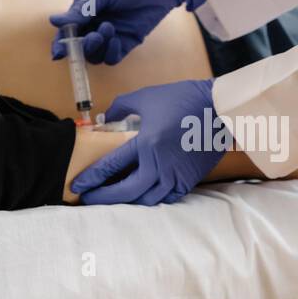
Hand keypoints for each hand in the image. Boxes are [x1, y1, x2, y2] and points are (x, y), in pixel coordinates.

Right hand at [49, 0, 204, 65]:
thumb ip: (79, 10)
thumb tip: (53, 21)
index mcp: (83, 11)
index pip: (67, 32)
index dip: (60, 44)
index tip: (58, 52)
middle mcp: (94, 25)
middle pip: (79, 47)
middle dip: (81, 46)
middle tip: (92, 37)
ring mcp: (110, 35)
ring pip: (95, 55)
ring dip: (97, 47)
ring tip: (108, 28)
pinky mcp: (127, 41)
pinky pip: (113, 57)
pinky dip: (111, 52)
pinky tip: (116, 38)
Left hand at [72, 79, 223, 204]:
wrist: (219, 109)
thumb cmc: (181, 99)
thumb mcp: (145, 97)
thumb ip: (120, 107)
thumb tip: (104, 118)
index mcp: (146, 144)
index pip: (110, 166)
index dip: (91, 178)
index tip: (78, 186)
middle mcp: (159, 165)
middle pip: (126, 193)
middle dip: (104, 198)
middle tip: (89, 200)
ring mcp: (176, 176)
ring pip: (147, 200)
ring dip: (127, 201)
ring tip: (113, 198)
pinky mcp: (189, 180)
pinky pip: (166, 198)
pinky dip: (152, 199)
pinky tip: (142, 195)